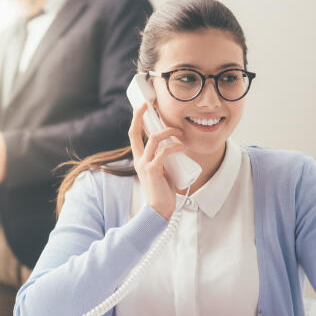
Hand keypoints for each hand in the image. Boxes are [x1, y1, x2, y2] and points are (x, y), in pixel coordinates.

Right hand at [128, 103, 184, 219]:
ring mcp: (145, 164)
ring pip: (154, 139)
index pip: (134, 135)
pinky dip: (175, 147)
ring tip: (180, 133)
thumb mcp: (161, 170)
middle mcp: (139, 160)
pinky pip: (164, 152)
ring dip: (168, 132)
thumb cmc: (163, 191)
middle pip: (135, 132)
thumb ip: (163, 159)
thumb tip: (174, 147)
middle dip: (140, 116)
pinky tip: (182, 147)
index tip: (143, 107)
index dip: (137, 119)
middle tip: (149, 105)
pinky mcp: (153, 170)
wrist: (159, 209)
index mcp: (139, 159)